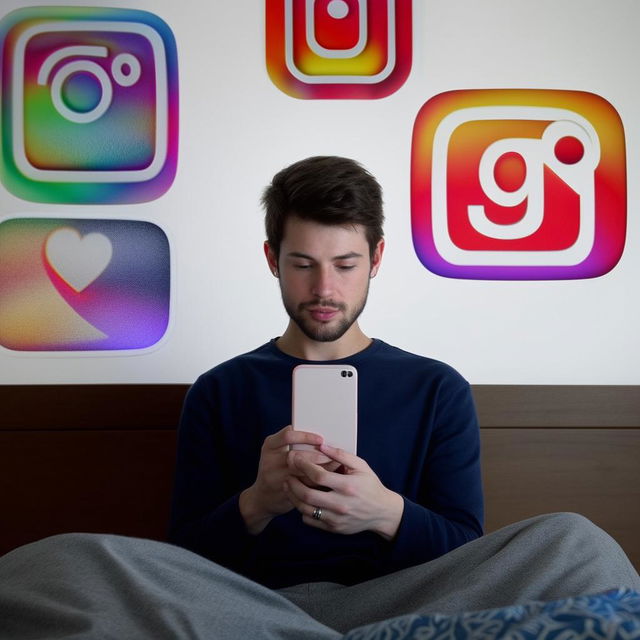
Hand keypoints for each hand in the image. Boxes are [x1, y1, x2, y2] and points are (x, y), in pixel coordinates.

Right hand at [239, 425, 329, 534]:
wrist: (261, 499)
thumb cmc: (275, 470)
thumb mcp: (276, 453)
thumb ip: (293, 445)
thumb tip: (322, 440)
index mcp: (270, 446)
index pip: (287, 436)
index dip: (306, 436)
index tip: (320, 439)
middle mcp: (270, 461)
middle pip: (297, 455)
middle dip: (318, 455)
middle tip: (332, 455)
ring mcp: (275, 478)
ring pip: (303, 472)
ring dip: (321, 469)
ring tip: (335, 466)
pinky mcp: (285, 491)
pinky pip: (305, 486)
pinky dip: (319, 482)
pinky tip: (328, 479)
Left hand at [284, 443, 403, 539]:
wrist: (382, 512)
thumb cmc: (370, 485)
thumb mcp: (361, 466)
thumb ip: (341, 455)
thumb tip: (322, 445)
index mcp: (348, 486)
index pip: (319, 476)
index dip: (303, 466)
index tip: (295, 458)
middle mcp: (341, 504)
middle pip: (308, 495)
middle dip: (293, 482)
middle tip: (287, 473)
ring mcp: (336, 518)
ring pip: (306, 509)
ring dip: (293, 496)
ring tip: (289, 485)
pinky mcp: (334, 528)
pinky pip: (311, 520)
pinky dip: (302, 510)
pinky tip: (300, 500)